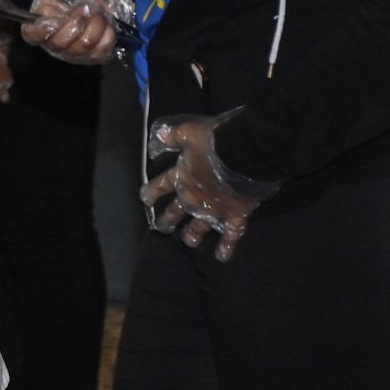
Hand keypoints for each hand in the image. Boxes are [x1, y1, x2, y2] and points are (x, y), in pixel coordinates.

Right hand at [18, 0, 121, 65]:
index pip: (32, 34)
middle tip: (87, 7)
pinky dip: (107, 34)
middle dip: (79, 21)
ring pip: (82, 46)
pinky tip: (106, 25)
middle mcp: (53, 42)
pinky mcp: (91, 58)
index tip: (55, 20)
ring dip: (96, 25)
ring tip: (98, 13)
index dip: (42, 30)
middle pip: (62, 41)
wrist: (103, 0)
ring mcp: (72, 52)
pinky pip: (100, 51)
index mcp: (40, 22)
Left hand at [139, 113, 278, 262]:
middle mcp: (193, 197)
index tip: (145, 200)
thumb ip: (175, 135)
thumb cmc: (215, 142)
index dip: (151, 193)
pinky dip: (227, 247)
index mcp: (182, 177)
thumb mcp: (190, 132)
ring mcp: (214, 210)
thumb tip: (160, 135)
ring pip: (199, 227)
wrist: (243, 156)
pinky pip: (230, 236)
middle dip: (168, 220)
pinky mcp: (235, 217)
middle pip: (176, 211)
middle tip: (161, 228)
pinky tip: (222, 257)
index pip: (160, 186)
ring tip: (188, 241)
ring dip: (192, 235)